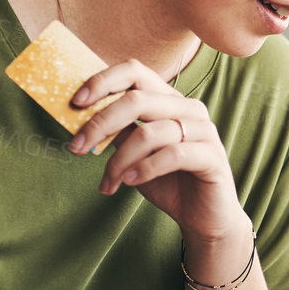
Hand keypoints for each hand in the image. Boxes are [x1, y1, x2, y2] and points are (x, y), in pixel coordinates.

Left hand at [67, 59, 245, 240]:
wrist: (202, 217)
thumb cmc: (167, 182)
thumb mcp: (134, 154)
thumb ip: (118, 132)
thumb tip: (83, 118)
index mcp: (169, 100)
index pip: (135, 72)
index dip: (103, 82)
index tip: (76, 102)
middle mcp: (189, 108)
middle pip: (137, 99)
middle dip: (100, 123)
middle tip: (77, 148)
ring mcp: (204, 130)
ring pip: (150, 132)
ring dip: (120, 159)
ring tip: (109, 181)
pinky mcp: (212, 156)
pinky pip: (173, 154)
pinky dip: (145, 168)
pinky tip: (131, 181)